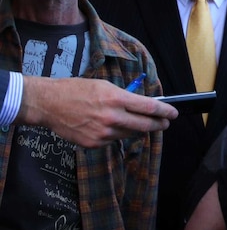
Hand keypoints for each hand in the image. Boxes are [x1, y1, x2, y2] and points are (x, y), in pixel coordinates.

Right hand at [17, 77, 177, 147]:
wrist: (49, 104)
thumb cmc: (76, 90)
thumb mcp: (105, 86)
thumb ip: (125, 97)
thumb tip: (143, 105)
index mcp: (116, 99)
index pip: (150, 108)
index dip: (165, 111)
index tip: (173, 113)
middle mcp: (112, 117)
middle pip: (145, 125)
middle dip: (159, 124)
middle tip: (165, 123)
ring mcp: (103, 133)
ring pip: (130, 133)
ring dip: (136, 128)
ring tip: (137, 122)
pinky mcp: (94, 143)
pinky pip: (114, 140)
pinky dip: (116, 133)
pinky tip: (109, 126)